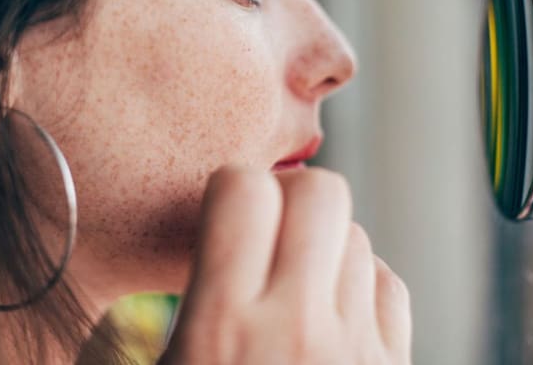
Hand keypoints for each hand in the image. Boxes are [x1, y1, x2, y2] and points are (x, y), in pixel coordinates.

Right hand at [159, 166, 411, 364]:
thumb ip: (160, 314)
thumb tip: (144, 269)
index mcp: (221, 328)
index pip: (244, 191)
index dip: (231, 186)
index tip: (225, 209)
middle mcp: (296, 329)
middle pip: (321, 190)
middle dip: (290, 194)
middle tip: (266, 229)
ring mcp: (356, 351)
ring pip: (356, 235)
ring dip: (324, 245)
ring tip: (293, 285)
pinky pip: (388, 286)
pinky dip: (360, 284)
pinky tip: (330, 313)